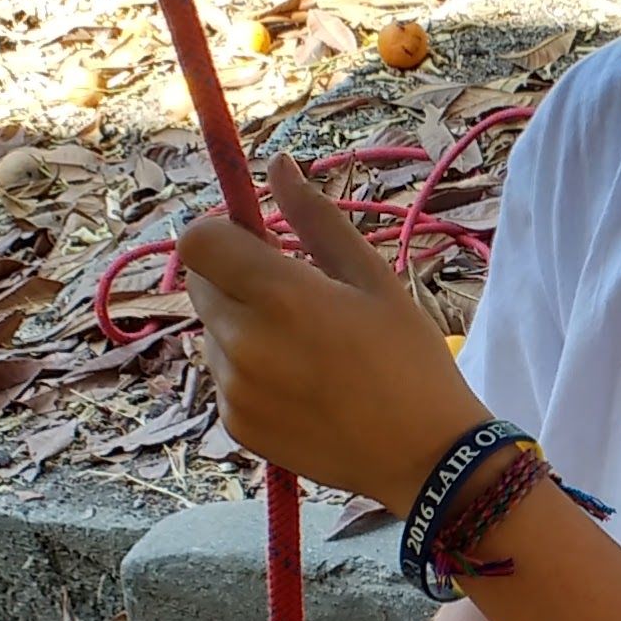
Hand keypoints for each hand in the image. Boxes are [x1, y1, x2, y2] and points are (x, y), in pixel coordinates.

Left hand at [178, 154, 490, 513]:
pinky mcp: (233, 424)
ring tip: (304, 346)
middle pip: (199, 282)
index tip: (259, 241)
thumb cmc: (408, 357)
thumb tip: (277, 163)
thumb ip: (316, 218)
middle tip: (292, 292)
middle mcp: (242, 342)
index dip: (221, 232)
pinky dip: (246, 369)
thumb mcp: (372, 277)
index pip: (198, 240)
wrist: (423, 456)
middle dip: (232, 275)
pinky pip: (222, 375)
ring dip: (239, 323)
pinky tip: (300, 383)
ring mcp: (232, 388)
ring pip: (211, 330)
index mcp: (279, 295)